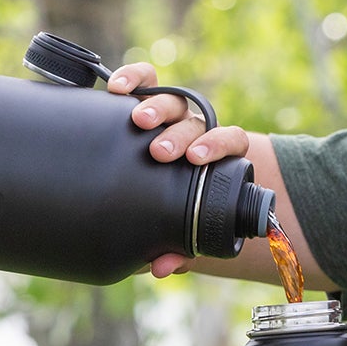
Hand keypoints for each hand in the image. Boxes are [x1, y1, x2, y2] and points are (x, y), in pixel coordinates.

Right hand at [106, 61, 251, 277]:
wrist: (152, 190)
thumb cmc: (174, 210)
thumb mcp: (179, 229)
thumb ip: (175, 248)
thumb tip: (159, 267)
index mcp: (215, 155)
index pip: (231, 139)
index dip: (218, 145)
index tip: (197, 160)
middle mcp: (194, 130)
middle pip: (196, 120)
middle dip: (179, 134)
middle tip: (160, 152)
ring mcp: (170, 114)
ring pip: (171, 99)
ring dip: (156, 107)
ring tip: (138, 120)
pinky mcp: (142, 100)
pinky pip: (143, 79)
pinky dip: (133, 78)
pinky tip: (115, 88)